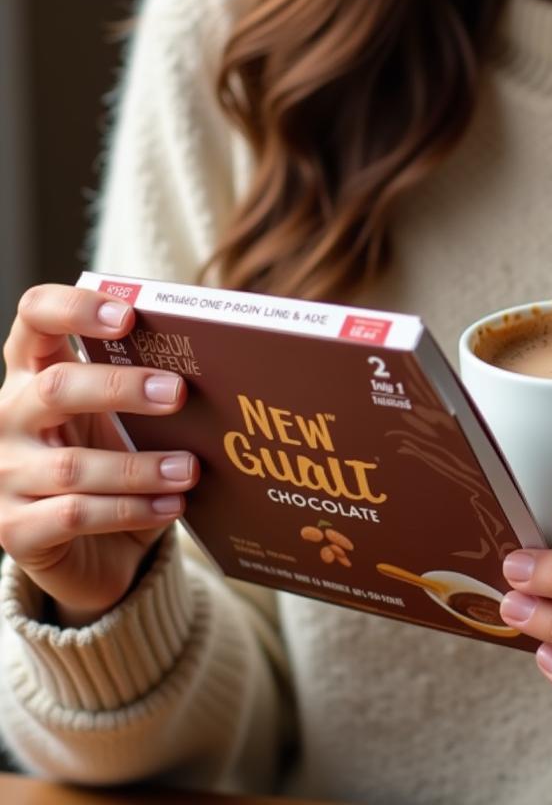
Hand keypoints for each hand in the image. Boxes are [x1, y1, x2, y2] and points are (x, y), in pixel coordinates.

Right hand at [0, 284, 198, 625]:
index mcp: (34, 372)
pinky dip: (131, 510)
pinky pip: (74, 515)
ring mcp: (5, 474)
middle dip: (121, 388)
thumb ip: (149, 387)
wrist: (91, 550)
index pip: (36, 317)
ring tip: (190, 468)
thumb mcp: (126, 419)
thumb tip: (222, 366)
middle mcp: (9, 417)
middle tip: (176, 393)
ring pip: (72, 465)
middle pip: (57, 387)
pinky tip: (170, 505)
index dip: (74, 308)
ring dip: (140, 467)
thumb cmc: (114, 462)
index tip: (127, 316)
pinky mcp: (15, 529)